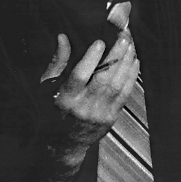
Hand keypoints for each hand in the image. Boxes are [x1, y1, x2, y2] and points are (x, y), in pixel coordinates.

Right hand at [41, 29, 138, 151]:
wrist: (62, 145)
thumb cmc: (51, 112)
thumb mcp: (46, 88)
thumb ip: (57, 62)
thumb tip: (63, 37)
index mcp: (64, 99)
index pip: (79, 76)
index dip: (90, 58)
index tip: (100, 41)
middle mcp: (83, 108)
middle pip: (103, 79)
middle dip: (116, 56)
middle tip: (123, 37)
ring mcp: (99, 114)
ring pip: (117, 85)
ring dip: (126, 63)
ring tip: (130, 45)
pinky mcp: (111, 118)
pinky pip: (125, 95)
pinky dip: (131, 77)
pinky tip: (134, 62)